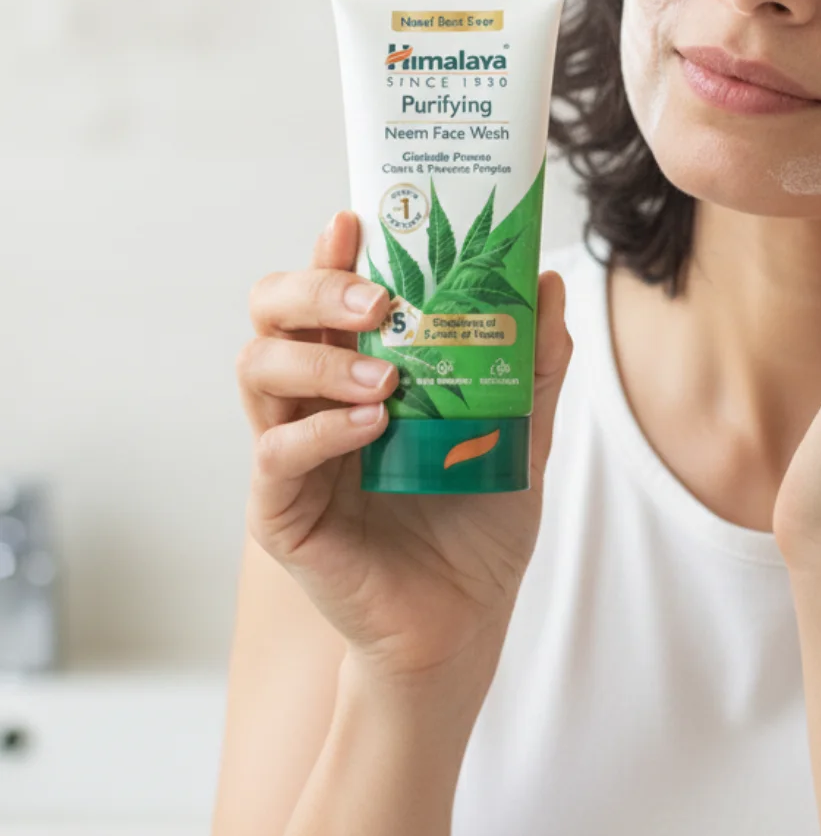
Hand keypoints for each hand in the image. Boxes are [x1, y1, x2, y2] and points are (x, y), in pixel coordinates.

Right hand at [236, 211, 573, 684]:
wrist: (464, 619)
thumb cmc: (478, 520)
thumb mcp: (522, 432)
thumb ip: (533, 363)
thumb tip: (546, 282)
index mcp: (361, 369)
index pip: (326, 294)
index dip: (329, 251)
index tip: (354, 215)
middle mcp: (315, 399)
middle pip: (272, 314)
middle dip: (312, 287)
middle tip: (374, 295)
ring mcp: (291, 452)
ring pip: (259, 370)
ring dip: (320, 356)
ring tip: (387, 373)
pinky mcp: (281, 511)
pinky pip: (276, 454)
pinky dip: (322, 431)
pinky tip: (373, 425)